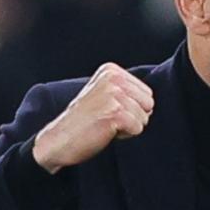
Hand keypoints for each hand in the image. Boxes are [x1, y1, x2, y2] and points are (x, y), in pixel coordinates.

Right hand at [33, 63, 153, 173]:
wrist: (58, 139)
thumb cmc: (84, 121)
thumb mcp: (104, 95)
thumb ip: (126, 91)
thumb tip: (151, 101)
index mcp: (111, 70)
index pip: (146, 93)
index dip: (131, 108)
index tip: (107, 110)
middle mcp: (114, 78)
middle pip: (149, 104)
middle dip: (133, 117)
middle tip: (107, 118)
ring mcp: (114, 95)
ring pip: (144, 118)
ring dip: (127, 127)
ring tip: (104, 124)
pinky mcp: (116, 113)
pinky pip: (138, 128)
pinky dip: (124, 135)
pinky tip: (105, 131)